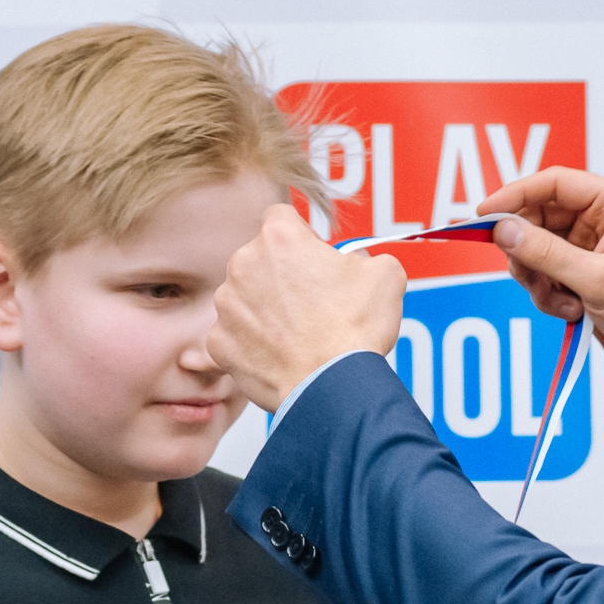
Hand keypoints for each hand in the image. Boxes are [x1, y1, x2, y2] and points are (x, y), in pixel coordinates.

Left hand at [208, 205, 406, 410]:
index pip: (280, 218)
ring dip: (264, 310)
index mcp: (279, 238)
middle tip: (311, 304)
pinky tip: (279, 355)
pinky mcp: (219, 342)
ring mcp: (227, 305)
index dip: (301, 238)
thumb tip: (355, 264)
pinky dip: (252, 344)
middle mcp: (243, 264)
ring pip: (244, 298)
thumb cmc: (355, 330)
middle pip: (259, 259)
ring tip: (296, 334)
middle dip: (280, 276)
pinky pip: (235, 336)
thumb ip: (363, 255)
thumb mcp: (385, 273)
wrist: (333, 386)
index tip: (313, 259)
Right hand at [480, 169, 603, 388]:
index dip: (516, 195)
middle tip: (522, 272)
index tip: (484, 215)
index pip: (555, 183)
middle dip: (526, 249)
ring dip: (538, 278)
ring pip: (536, 249)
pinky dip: (549, 295)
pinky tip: (572, 312)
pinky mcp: (582, 274)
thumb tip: (503, 230)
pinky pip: (545, 275)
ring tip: (560, 302)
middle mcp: (603, 219)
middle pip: (539, 217)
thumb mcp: (598, 281)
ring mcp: (590, 247)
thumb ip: (547, 253)